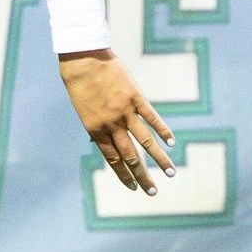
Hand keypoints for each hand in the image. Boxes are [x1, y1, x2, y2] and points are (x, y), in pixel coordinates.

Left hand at [60, 50, 175, 194]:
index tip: (132, 187)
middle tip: (153, 192)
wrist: (83, 60)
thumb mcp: (83, 111)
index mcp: (96, 130)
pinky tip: (172, 143)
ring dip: (160, 159)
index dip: (123, 174)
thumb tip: (98, 146)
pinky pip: (153, 118)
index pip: (113, 159)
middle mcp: (111, 125)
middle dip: (143, 176)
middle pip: (131, 156)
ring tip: (172, 173)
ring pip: (146, 141)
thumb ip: (94, 129)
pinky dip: (163, 131)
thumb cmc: (80, 85)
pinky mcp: (136, 98)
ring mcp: (125, 112)